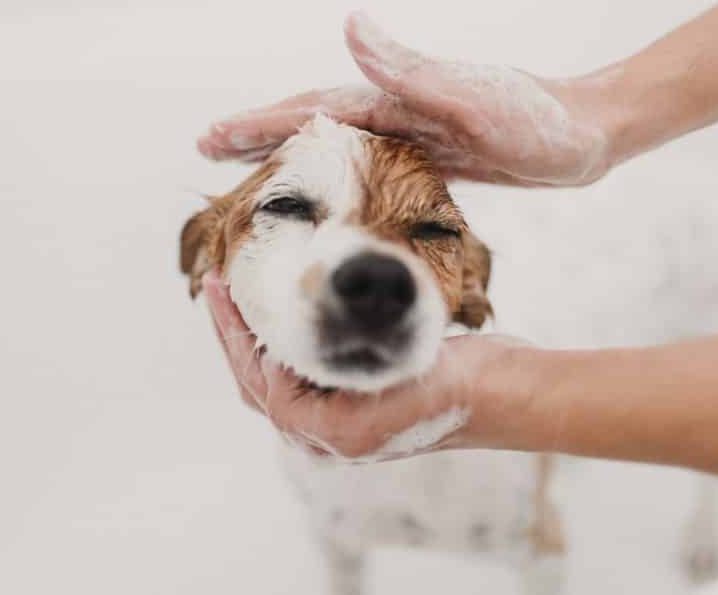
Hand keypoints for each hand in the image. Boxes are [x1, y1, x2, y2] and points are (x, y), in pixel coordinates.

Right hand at [197, 11, 615, 186]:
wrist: (589, 134)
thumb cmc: (539, 121)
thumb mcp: (474, 98)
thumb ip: (412, 69)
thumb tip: (349, 24)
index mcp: (398, 98)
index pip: (313, 110)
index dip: (260, 123)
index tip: (211, 136)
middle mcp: (398, 111)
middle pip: (313, 122)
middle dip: (259, 134)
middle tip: (208, 148)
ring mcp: (414, 133)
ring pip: (335, 145)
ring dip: (290, 154)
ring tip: (249, 166)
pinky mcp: (434, 156)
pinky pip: (367, 165)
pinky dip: (335, 173)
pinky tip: (325, 186)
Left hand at [201, 270, 542, 460]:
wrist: (503, 393)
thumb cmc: (450, 387)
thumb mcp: (381, 380)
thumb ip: (317, 387)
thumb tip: (265, 370)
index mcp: (326, 434)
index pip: (259, 381)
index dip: (235, 333)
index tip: (222, 286)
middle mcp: (328, 434)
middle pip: (258, 382)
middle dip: (233, 334)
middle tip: (214, 284)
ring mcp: (343, 420)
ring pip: (279, 377)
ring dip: (257, 336)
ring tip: (239, 295)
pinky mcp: (360, 401)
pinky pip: (307, 371)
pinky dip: (288, 341)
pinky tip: (288, 311)